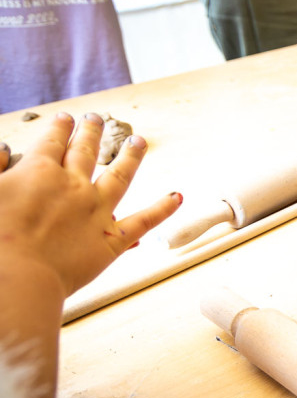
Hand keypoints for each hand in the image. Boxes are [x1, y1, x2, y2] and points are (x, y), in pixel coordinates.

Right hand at [0, 112, 180, 296]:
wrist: (14, 279)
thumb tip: (3, 146)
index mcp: (38, 170)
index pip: (53, 141)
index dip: (60, 128)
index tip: (66, 118)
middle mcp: (73, 185)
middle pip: (85, 151)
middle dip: (91, 132)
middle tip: (98, 118)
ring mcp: (97, 210)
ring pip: (120, 175)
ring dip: (132, 156)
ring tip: (140, 142)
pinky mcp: (112, 240)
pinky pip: (144, 221)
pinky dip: (163, 209)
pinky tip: (177, 197)